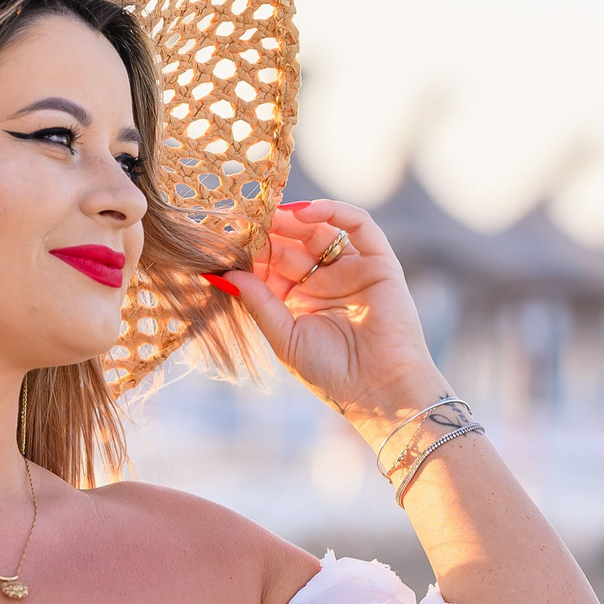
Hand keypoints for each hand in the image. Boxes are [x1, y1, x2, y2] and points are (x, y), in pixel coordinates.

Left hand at [217, 200, 448, 440]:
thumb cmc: (331, 373)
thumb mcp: (284, 337)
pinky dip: (333, 211)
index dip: (250, 252)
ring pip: (320, 230)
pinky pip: (359, 226)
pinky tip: (302, 212)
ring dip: (293, 219)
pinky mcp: (379, 263)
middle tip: (241, 219)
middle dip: (268, 231)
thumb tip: (223, 273)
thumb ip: (258, 303)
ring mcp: (353, 270)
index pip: (272, 266)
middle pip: (292, 244)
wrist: (379, 391)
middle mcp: (325, 281)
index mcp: (300, 300)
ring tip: (267, 215)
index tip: (223, 241)